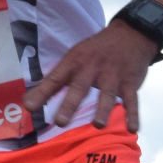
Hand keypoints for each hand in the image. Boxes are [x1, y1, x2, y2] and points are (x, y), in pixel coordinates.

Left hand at [24, 20, 158, 132]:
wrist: (131, 34)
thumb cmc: (96, 50)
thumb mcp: (76, 55)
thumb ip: (59, 77)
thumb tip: (31, 101)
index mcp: (75, 61)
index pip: (56, 78)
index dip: (42, 92)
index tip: (30, 107)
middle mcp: (92, 67)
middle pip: (80, 87)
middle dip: (70, 104)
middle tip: (61, 122)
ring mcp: (113, 74)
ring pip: (107, 94)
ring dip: (102, 110)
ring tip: (98, 125)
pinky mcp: (130, 81)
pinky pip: (132, 100)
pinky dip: (132, 114)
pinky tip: (132, 128)